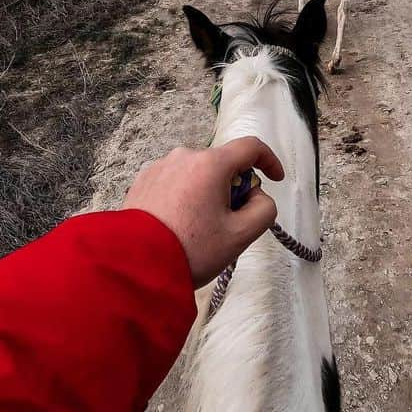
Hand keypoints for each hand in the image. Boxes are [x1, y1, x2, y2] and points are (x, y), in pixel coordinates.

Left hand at [122, 137, 283, 287]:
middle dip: (234, 187)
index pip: (250, 147)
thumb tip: (257, 197)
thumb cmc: (191, 249)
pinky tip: (179, 225)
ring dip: (207, 192)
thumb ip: (264, 209)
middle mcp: (184, 156)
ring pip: (197, 173)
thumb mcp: (240, 235)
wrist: (136, 265)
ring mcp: (160, 166)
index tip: (275, 178)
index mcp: (211, 164)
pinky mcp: (143, 180)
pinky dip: (185, 196)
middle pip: (222, 164)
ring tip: (199, 229)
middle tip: (231, 222)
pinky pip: (175, 181)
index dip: (269, 160)